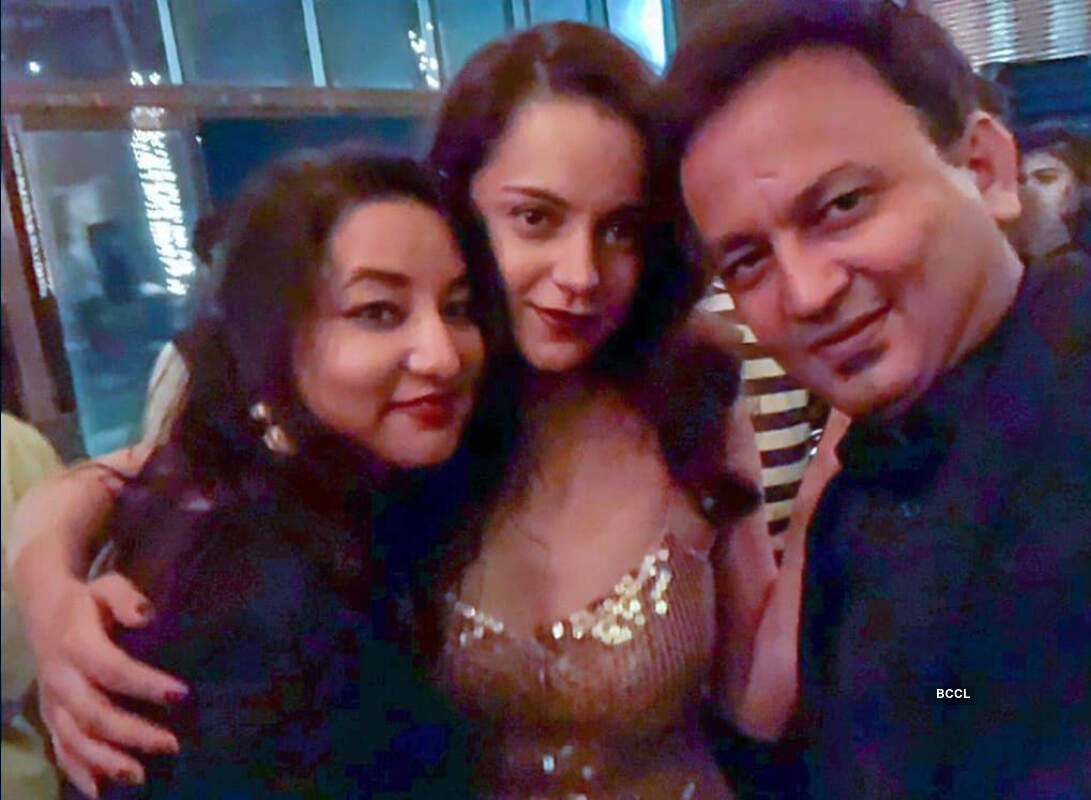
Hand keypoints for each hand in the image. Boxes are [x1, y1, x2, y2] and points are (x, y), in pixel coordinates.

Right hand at [30, 572, 186, 796]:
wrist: (41, 611)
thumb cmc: (87, 602)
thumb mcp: (106, 587)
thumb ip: (125, 597)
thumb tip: (146, 615)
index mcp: (75, 643)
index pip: (110, 668)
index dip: (144, 683)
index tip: (181, 694)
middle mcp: (60, 678)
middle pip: (93, 713)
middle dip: (132, 733)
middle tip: (172, 744)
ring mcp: (52, 702)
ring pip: (74, 739)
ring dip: (106, 761)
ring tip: (140, 776)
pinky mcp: (50, 717)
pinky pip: (60, 749)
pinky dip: (79, 771)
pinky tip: (102, 791)